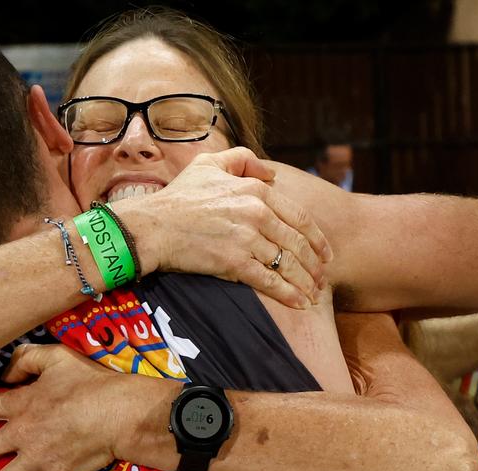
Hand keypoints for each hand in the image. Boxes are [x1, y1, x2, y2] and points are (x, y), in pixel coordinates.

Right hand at [111, 146, 331, 308]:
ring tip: (314, 295)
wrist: (152, 226)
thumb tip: (270, 173)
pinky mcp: (234, 262)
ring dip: (306, 282)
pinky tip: (299, 303)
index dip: (316, 238)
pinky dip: (288, 294)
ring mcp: (247, 238)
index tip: (324, 253)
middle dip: (315, 265)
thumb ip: (242, 160)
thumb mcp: (209, 163)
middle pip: (298, 243)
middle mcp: (257, 213)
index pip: (299, 217)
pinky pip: (269, 281)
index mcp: (255, 190)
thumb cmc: (178, 196)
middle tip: (323, 279)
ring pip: (288, 264)